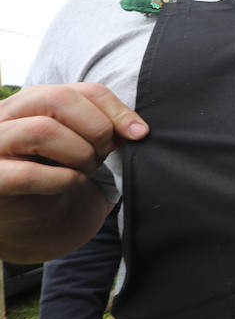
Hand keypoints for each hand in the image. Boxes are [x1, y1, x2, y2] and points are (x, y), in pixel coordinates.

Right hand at [0, 83, 147, 195]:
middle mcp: (3, 116)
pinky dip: (62, 180)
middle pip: (58, 98)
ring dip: (79, 154)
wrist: (36, 228)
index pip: (80, 89)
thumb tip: (137, 130)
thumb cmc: (62, 181)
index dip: (116, 110)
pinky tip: (69, 185)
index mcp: (31, 102)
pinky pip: (28, 174)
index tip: (138, 133)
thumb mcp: (85, 146)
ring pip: (42, 130)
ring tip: (84, 170)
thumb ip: (105, 128)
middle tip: (105, 154)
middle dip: (97, 128)